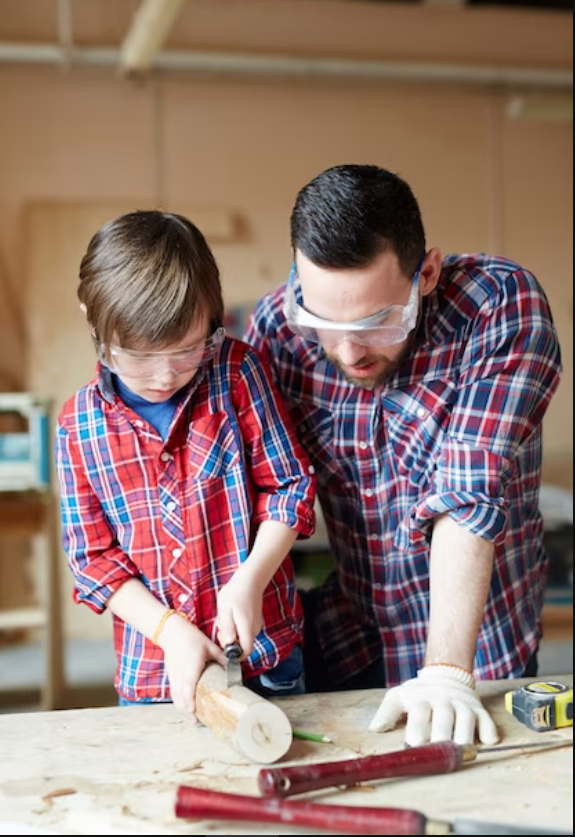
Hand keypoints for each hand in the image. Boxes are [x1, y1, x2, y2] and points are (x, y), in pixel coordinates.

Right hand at [158, 614, 226, 717]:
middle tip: (196, 721)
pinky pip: (173, 692)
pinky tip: (184, 708)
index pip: (189, 685)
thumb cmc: (191, 638)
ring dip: (182, 709)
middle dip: (187, 711)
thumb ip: (221, 657)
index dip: (190, 699)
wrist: (172, 633)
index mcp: (192, 666)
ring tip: (192, 719)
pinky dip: (178, 702)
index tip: (193, 710)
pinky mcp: (171, 676)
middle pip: (181, 696)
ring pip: (176, 696)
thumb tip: (233, 666)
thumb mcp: (209, 646)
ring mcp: (175, 676)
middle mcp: (181, 673)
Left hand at [216, 569, 263, 656]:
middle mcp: (254, 628)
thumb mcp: (225, 610)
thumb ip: (227, 628)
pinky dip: (236, 626)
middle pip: (242, 644)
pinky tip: (230, 614)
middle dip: (229, 640)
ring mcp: (256, 624)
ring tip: (225, 616)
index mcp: (247, 627)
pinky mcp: (255, 620)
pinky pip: (244, 629)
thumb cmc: (235, 593)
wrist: (250, 579)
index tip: (224, 649)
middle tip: (220, 625)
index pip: (246, 651)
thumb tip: (228, 644)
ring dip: (231, 631)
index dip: (236, 655)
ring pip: (242, 636)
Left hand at [369, 666, 498, 746]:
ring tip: (460, 752)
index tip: (414, 746)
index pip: (419, 712)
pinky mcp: (478, 709)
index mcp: (422, 699)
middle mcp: (443, 700)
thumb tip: (374, 730)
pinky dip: (488, 730)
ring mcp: (462, 704)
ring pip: (466, 719)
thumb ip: (386, 712)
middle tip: (438, 754)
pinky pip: (486, 719)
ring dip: (464, 736)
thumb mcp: (399, 696)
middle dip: (441, 736)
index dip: (417, 729)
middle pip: (444, 717)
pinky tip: (487, 742)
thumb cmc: (419, 693)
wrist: (445, 674)